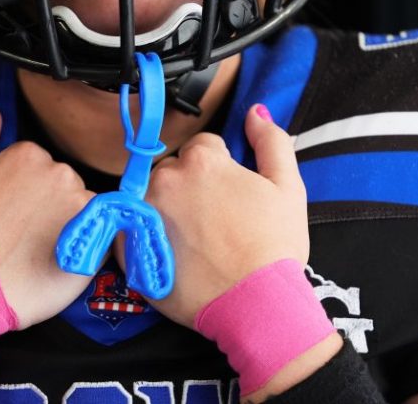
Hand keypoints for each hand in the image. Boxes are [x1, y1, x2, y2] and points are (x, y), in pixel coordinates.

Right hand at [0, 109, 97, 328]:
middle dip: (45, 205)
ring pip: (79, 210)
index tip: (5, 214)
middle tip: (17, 235)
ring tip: (34, 253)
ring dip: (64, 225)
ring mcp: (82, 209)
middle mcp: (61, 174)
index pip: (35, 166)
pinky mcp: (97, 243)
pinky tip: (53, 264)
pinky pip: (96, 238)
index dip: (19, 192)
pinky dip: (80, 247)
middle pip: (60, 184)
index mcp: (28, 155)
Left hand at [115, 104, 308, 327]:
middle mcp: (164, 180)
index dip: (221, 169)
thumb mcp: (288, 188)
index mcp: (200, 161)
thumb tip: (256, 111)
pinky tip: (174, 252)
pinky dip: (146, 234)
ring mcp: (143, 214)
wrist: (256, 305)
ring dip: (166, 208)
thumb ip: (271, 142)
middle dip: (190, 185)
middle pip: (173, 169)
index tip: (230, 195)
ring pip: (151, 197)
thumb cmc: (274, 247)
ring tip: (194, 239)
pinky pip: (132, 228)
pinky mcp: (129, 246)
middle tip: (214, 219)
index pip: (203, 148)